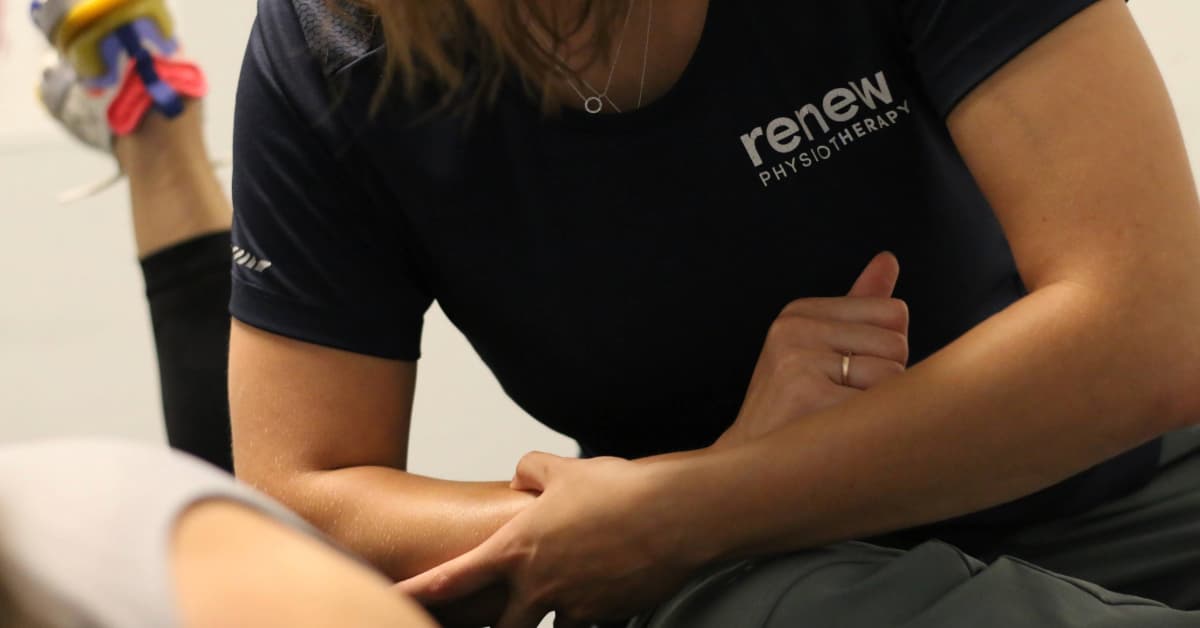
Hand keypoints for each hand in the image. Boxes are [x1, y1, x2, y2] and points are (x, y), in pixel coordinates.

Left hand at [398, 452, 693, 627]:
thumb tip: (519, 478)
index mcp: (516, 548)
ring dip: (550, 619)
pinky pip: (592, 622)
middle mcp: (538, 586)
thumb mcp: (563, 468)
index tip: (390, 601)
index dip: (417, 594)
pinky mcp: (608, 615)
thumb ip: (529, 470)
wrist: (675, 514)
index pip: (452, 579)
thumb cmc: (620, 489)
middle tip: (493, 621)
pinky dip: (593, 611)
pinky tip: (610, 586)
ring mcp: (574, 606)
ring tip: (571, 589)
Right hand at [718, 252, 908, 446]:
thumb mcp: (818, 348)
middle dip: (884, 380)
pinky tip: (834, 435)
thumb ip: (858, 306)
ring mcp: (798, 360)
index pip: (893, 313)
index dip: (884, 351)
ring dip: (877, 407)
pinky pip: (880, 405)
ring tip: (836, 418)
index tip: (844, 374)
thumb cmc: (794, 410)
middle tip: (838, 402)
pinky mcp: (806, 395)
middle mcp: (794, 328)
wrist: (750, 468)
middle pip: (897, 342)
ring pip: (893, 375)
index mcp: (800, 312)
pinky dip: (868, 428)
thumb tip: (888, 259)